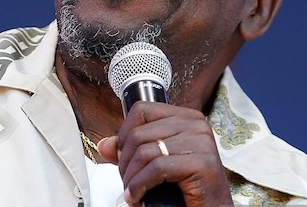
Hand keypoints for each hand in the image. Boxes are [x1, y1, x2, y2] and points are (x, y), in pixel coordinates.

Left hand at [97, 101, 231, 206]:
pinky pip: (157, 168)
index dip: (124, 133)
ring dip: (131, 177)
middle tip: (126, 181)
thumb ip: (131, 150)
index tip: (121, 155)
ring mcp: (201, 142)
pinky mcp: (202, 163)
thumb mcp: (155, 163)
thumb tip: (104, 144)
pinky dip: (140, 185)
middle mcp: (196, 124)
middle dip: (125, 161)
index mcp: (186, 117)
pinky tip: (137, 196)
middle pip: (139, 133)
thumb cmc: (186, 188)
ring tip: (132, 192)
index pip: (142, 110)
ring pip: (145, 151)